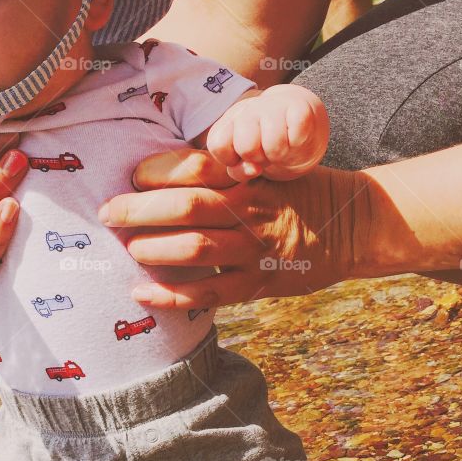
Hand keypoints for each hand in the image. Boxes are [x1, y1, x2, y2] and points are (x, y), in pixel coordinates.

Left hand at [98, 146, 417, 308]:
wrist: (353, 224)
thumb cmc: (296, 191)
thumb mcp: (267, 166)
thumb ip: (224, 167)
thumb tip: (165, 164)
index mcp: (249, 176)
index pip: (195, 166)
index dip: (157, 171)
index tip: (133, 177)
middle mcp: (251, 210)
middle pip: (187, 206)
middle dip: (138, 210)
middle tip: (108, 214)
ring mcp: (255, 249)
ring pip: (195, 249)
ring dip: (153, 249)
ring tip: (128, 249)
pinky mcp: (259, 283)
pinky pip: (210, 294)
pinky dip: (171, 295)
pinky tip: (142, 293)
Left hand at [206, 84, 328, 180]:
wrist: (300, 120)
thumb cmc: (267, 145)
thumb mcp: (247, 161)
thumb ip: (239, 170)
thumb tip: (253, 168)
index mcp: (229, 121)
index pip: (217, 144)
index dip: (230, 160)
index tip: (243, 158)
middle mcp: (249, 109)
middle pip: (246, 146)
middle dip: (258, 159)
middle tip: (266, 152)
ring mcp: (274, 105)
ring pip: (273, 144)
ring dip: (279, 154)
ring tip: (282, 147)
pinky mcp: (300, 107)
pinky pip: (296, 137)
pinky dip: (297, 145)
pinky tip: (296, 138)